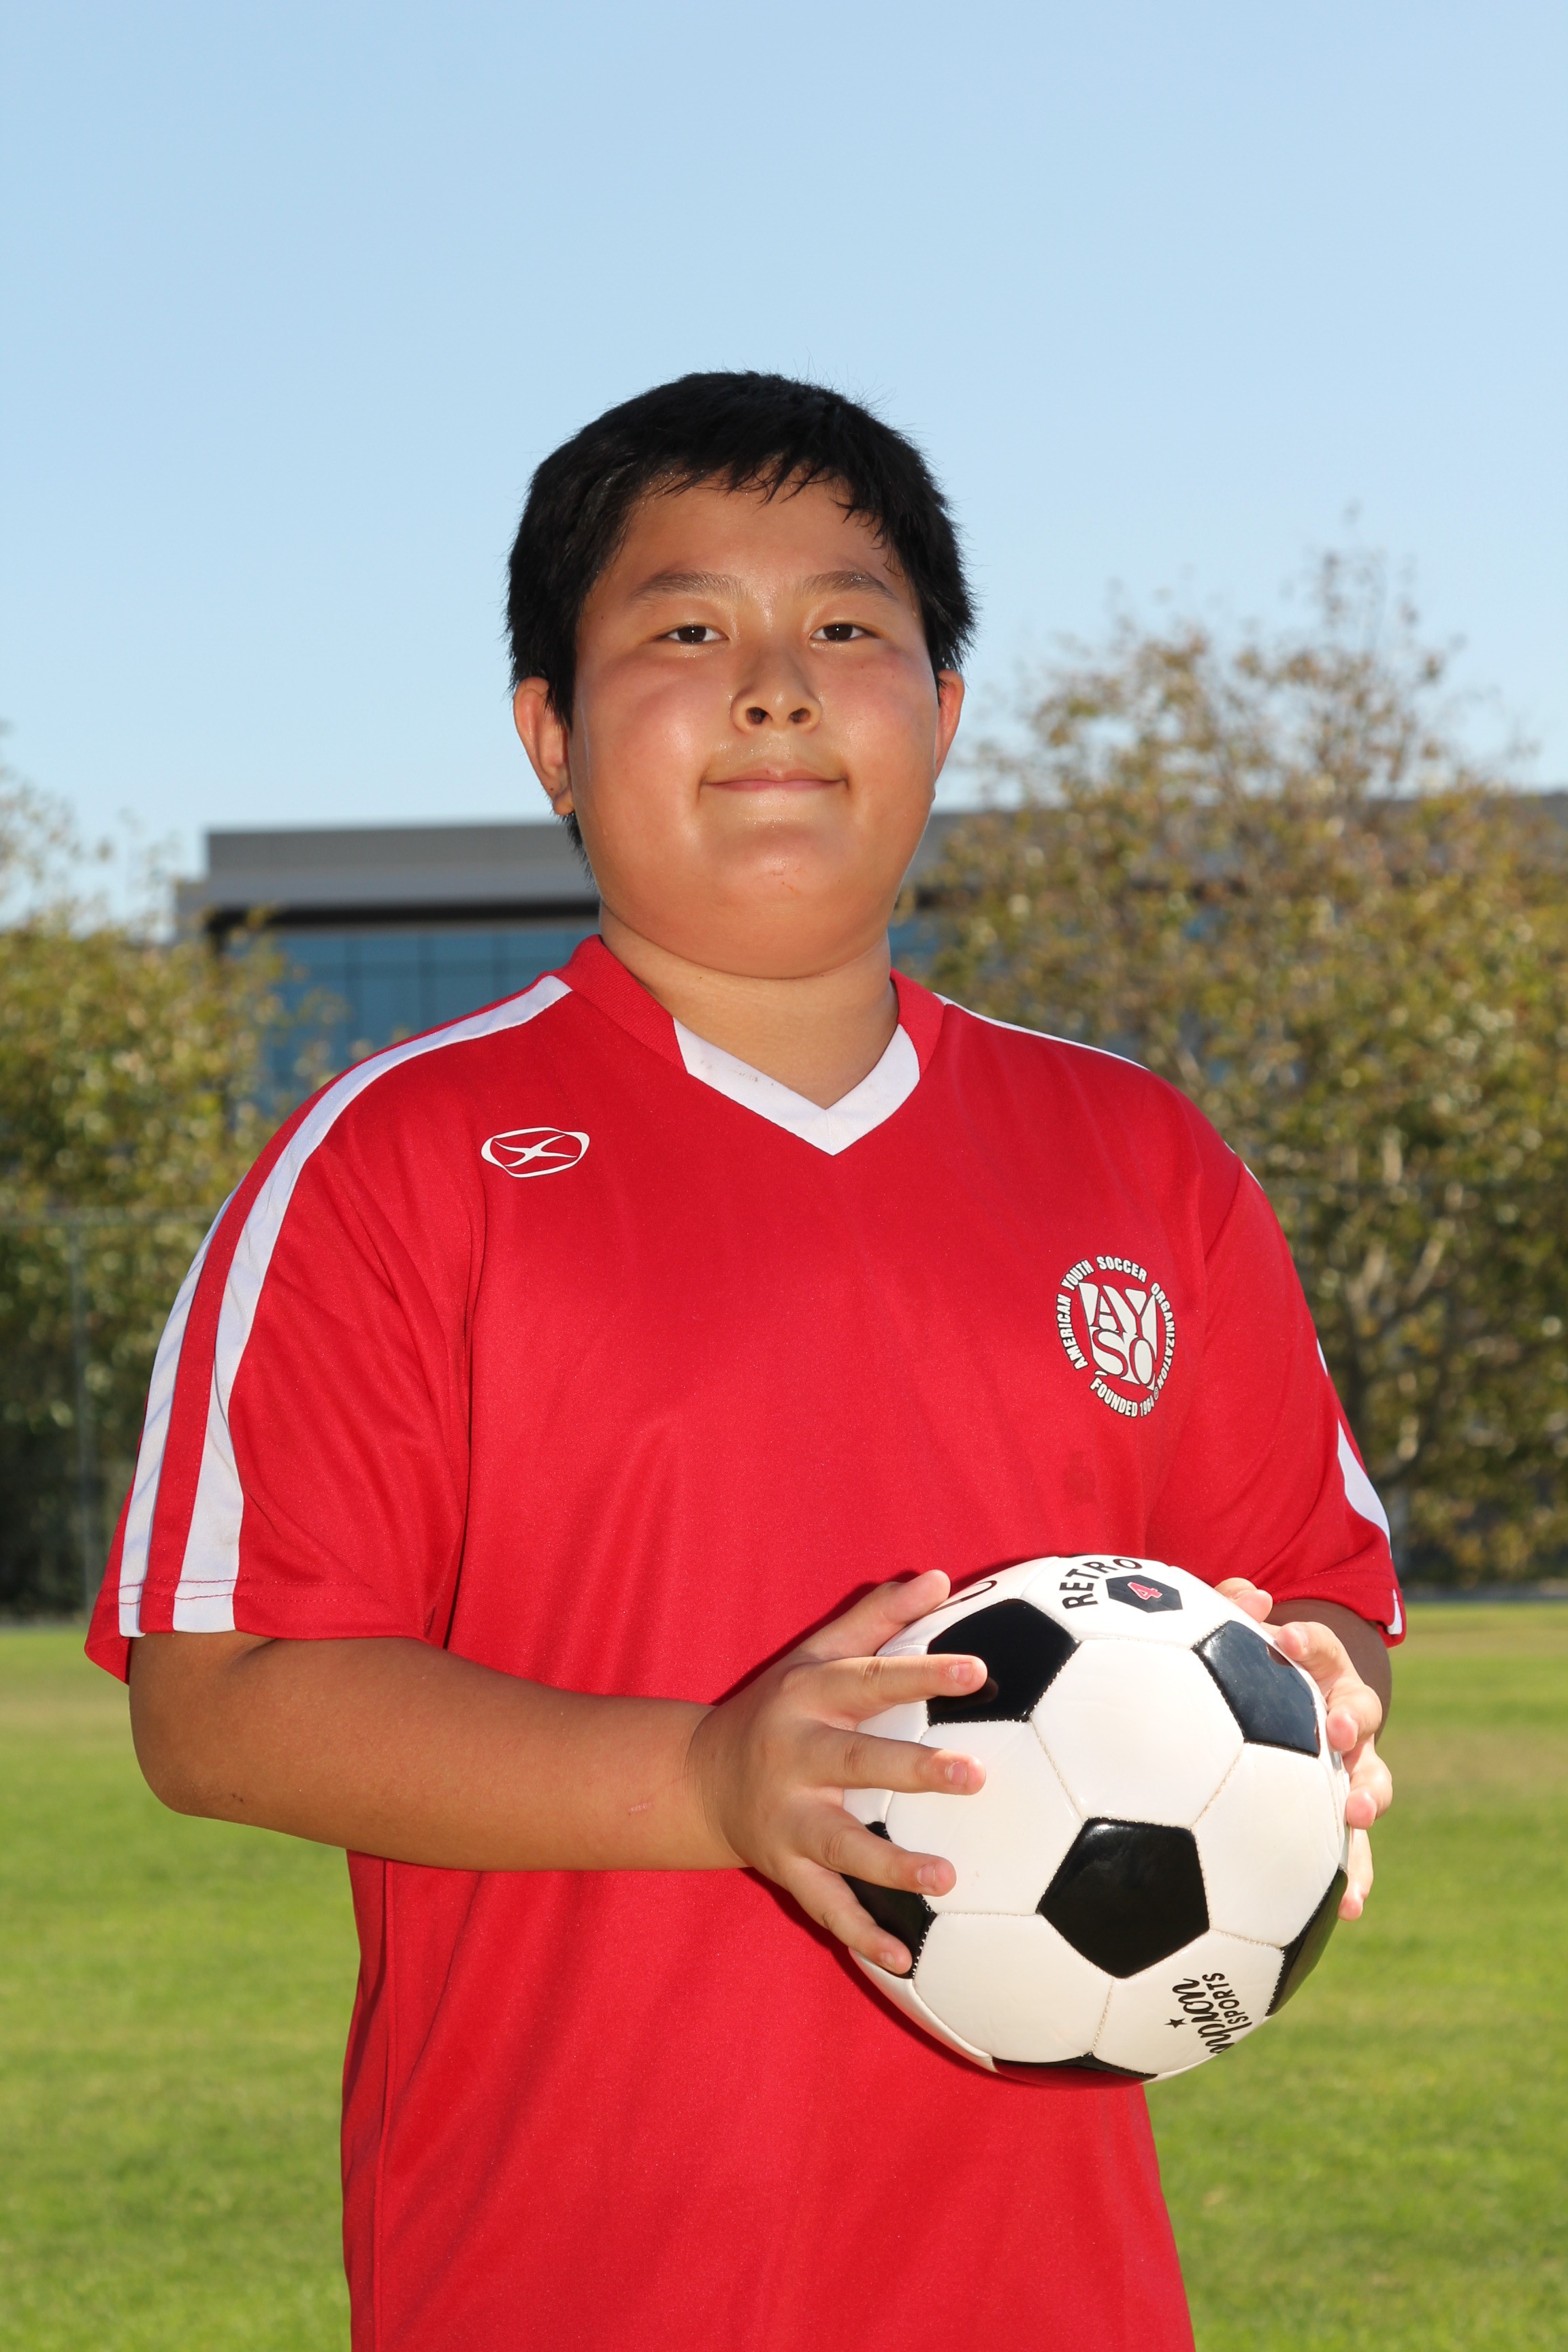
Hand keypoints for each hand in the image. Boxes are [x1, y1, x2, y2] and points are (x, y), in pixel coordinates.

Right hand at [685, 1571, 985, 1974]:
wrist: (698, 1777)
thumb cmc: (779, 1707)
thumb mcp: (816, 1654)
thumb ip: (876, 1618)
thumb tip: (937, 1575)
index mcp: (809, 1698)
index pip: (870, 1680)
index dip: (922, 1674)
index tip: (978, 1671)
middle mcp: (796, 1757)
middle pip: (857, 1762)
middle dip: (913, 1770)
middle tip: (974, 1776)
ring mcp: (787, 1819)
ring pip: (840, 1846)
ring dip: (892, 1865)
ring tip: (947, 1879)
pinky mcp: (783, 1868)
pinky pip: (825, 1908)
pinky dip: (863, 1937)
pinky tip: (906, 1962)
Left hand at [1216, 1579, 1392, 1920]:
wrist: (1295, 1714)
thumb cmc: (1254, 1674)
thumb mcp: (1236, 1638)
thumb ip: (1230, 1608)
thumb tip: (1246, 1593)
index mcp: (1319, 1669)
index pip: (1319, 1646)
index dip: (1306, 1641)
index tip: (1285, 1641)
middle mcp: (1344, 1717)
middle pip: (1361, 1714)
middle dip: (1350, 1720)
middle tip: (1335, 1731)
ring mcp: (1352, 1768)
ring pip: (1374, 1780)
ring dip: (1369, 1795)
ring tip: (1356, 1814)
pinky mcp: (1344, 1817)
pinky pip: (1358, 1852)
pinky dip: (1358, 1879)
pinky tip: (1351, 1912)